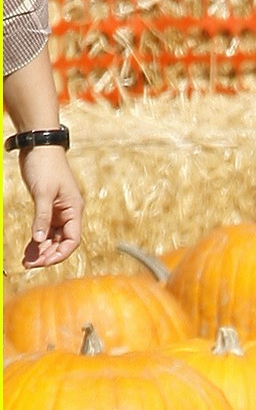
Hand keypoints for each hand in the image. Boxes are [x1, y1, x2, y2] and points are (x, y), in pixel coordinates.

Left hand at [19, 146, 82, 267]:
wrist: (38, 145)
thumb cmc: (45, 165)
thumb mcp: (42, 193)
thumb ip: (42, 217)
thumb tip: (38, 239)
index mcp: (74, 210)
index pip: (72, 240)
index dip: (60, 253)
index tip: (44, 261)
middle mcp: (69, 213)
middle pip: (62, 242)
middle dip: (48, 254)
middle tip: (30, 264)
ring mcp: (58, 211)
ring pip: (52, 237)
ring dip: (41, 249)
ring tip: (26, 261)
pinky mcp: (48, 207)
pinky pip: (45, 228)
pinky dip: (37, 239)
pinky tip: (29, 248)